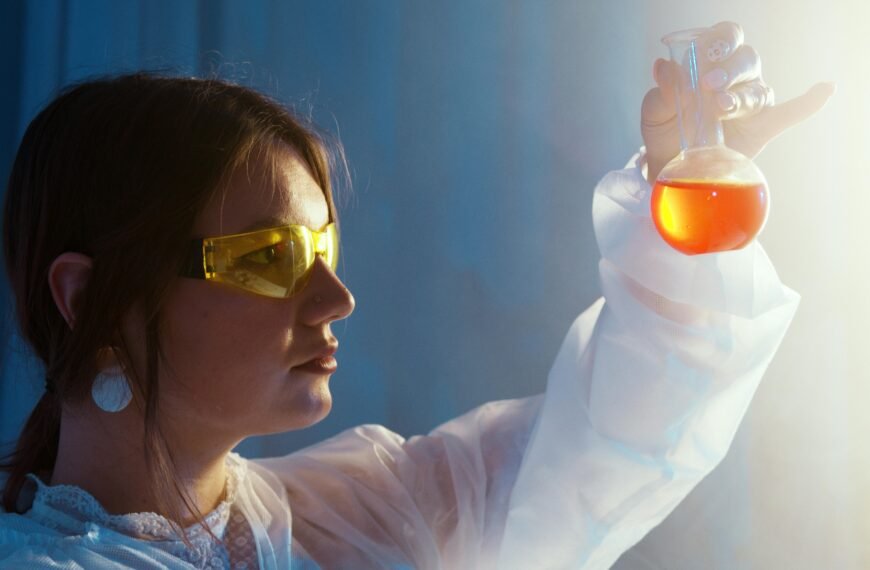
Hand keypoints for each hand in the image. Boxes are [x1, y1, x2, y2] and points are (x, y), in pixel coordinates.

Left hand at [641, 21, 834, 182]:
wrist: (670, 164)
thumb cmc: (664, 128)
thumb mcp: (655, 111)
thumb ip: (663, 92)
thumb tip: (663, 67)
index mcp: (712, 61)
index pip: (726, 36)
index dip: (719, 41)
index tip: (701, 57)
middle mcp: (738, 76)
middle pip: (747, 59)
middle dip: (729, 70)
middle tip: (709, 85)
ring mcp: (752, 102)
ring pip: (758, 90)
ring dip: (741, 97)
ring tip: (720, 107)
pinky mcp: (761, 128)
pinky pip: (789, 113)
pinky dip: (808, 102)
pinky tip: (825, 89)